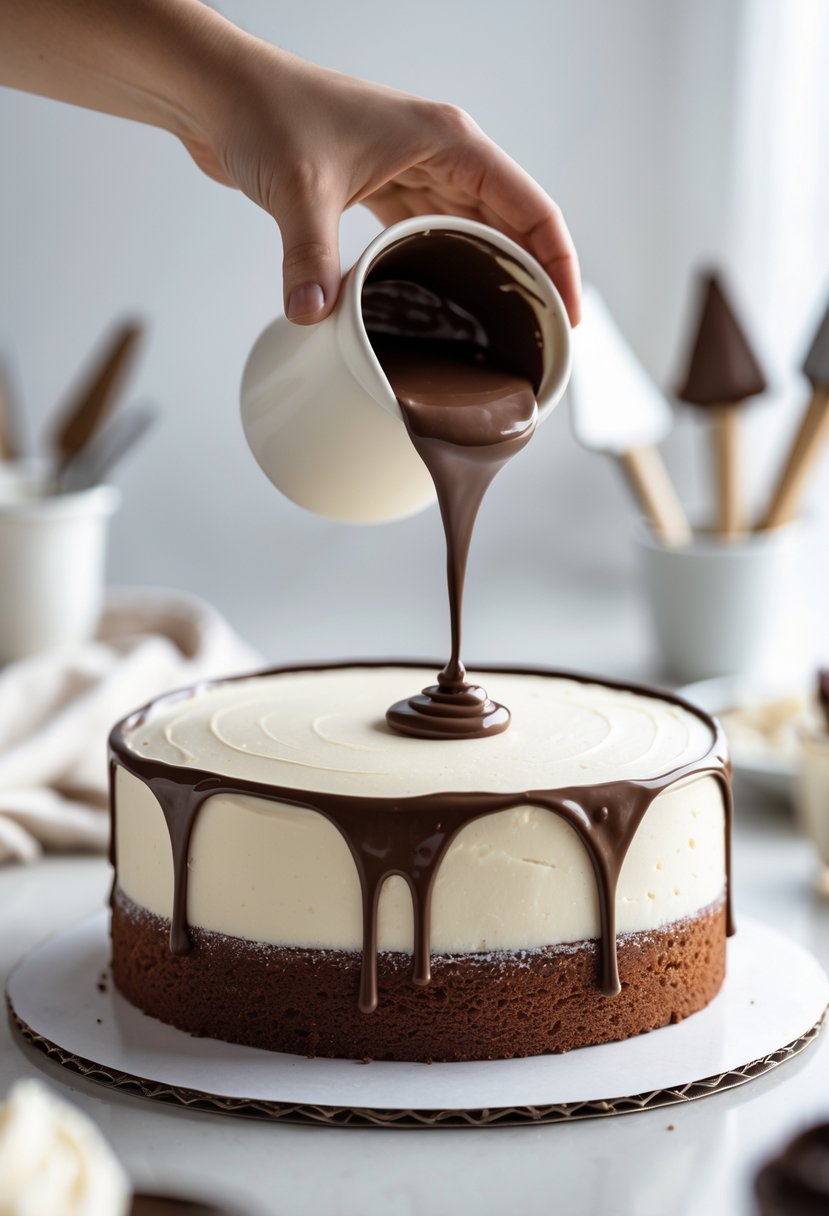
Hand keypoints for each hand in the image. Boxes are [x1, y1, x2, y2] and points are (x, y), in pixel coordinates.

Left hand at [181, 39, 580, 326]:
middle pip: (508, 225)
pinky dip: (438, 267)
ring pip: (468, 231)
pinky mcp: (378, 187)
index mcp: (449, 141)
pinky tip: (440, 304)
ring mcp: (410, 170)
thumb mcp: (301, 190)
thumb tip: (316, 318)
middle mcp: (440, 153)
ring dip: (484, 276)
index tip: (566, 318)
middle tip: (534, 340)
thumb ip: (313, 258)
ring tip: (498, 333)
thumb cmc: (266, 111)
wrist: (218, 91)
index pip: (531, 208)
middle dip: (525, 280)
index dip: (558, 265)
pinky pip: (426, 233)